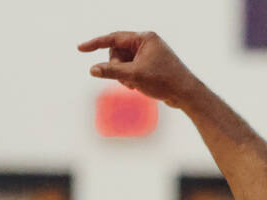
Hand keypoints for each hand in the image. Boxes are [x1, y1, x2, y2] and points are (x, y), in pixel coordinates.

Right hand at [78, 31, 198, 107]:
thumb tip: (93, 69)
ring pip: (123, 62)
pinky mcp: (150, 65)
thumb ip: (112, 71)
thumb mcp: (134, 76)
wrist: (186, 94)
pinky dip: (130, 78)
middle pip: (117, 52)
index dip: (95, 43)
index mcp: (145, 38)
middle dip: (116, 66)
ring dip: (123, 75)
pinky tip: (137, 87)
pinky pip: (131, 68)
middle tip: (125, 79)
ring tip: (133, 85)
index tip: (80, 48)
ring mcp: (149, 54)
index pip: (113, 38)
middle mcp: (147, 42)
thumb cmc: (164, 81)